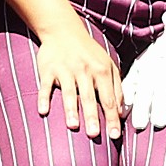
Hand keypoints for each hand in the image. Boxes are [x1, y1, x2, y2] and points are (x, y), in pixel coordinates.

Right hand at [32, 19, 127, 139]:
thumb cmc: (89, 53)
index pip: (109, 99)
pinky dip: (44, 98)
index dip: (112, 118)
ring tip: (73, 126)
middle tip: (94, 135)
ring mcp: (65, 70)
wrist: (63, 30)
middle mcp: (84, 70)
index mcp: (102, 71)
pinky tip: (43, 111)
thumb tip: (121, 112)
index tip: (114, 136)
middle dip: (92, 116)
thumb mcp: (109, 65)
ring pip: (69, 92)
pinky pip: (46, 85)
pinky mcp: (48, 69)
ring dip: (71, 109)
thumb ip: (117, 87)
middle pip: (89, 97)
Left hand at [119, 0, 165, 129]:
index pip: (145, 92)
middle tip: (158, 123)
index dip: (142, 108)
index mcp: (152, 72)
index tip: (139, 125)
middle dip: (161, 107)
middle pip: (164, 93)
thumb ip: (130, 88)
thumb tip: (122, 112)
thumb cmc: (159, 57)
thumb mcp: (141, 67)